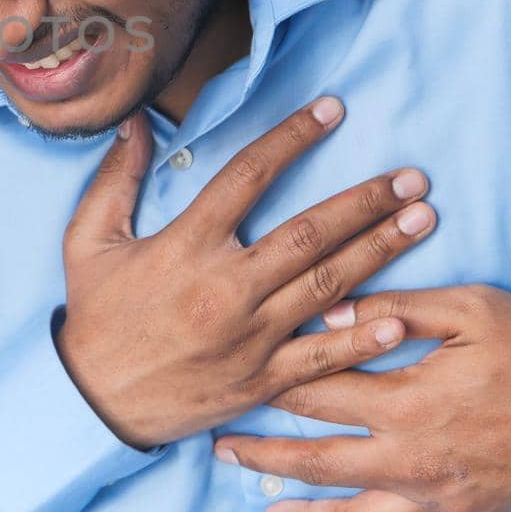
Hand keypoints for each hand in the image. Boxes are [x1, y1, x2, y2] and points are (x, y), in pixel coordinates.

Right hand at [53, 97, 438, 449]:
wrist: (92, 402)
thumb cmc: (95, 316)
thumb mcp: (87, 241)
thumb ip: (115, 179)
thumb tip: (135, 122)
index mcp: (186, 246)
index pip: (248, 176)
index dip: (293, 137)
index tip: (332, 109)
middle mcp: (225, 288)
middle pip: (309, 233)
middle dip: (366, 201)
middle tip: (412, 178)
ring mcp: (249, 337)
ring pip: (327, 286)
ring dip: (381, 250)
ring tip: (423, 221)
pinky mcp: (261, 380)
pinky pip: (322, 358)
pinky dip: (363, 338)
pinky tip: (402, 317)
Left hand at [215, 285, 510, 511]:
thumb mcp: (469, 308)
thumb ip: (399, 307)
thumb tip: (335, 309)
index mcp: (408, 400)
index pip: (319, 393)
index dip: (272, 383)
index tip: (234, 378)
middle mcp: (414, 457)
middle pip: (320, 461)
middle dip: (265, 456)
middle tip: (221, 450)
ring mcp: (441, 497)